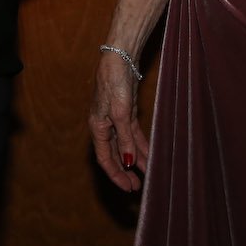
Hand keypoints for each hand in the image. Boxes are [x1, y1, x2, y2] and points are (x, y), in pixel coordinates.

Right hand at [88, 49, 148, 192]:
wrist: (119, 57)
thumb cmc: (114, 82)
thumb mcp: (121, 113)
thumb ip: (125, 138)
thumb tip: (129, 161)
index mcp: (97, 127)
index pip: (106, 159)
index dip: (117, 175)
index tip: (128, 188)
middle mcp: (105, 126)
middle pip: (115, 155)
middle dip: (126, 172)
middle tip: (137, 187)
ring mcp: (116, 119)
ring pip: (126, 145)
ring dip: (135, 160)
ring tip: (147, 174)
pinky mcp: (126, 112)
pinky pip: (133, 134)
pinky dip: (140, 145)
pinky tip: (148, 154)